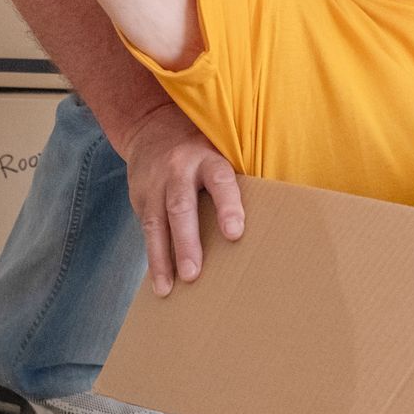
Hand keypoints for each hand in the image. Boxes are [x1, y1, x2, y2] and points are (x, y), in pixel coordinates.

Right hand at [122, 103, 244, 295]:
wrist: (151, 126)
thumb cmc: (201, 148)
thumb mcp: (221, 149)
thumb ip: (236, 178)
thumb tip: (273, 217)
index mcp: (207, 157)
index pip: (220, 180)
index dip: (228, 206)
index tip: (234, 233)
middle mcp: (178, 171)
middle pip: (181, 207)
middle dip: (186, 242)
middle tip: (193, 273)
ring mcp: (155, 185)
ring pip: (157, 223)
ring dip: (162, 259)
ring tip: (168, 288)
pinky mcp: (140, 199)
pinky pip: (147, 231)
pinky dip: (153, 257)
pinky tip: (159, 282)